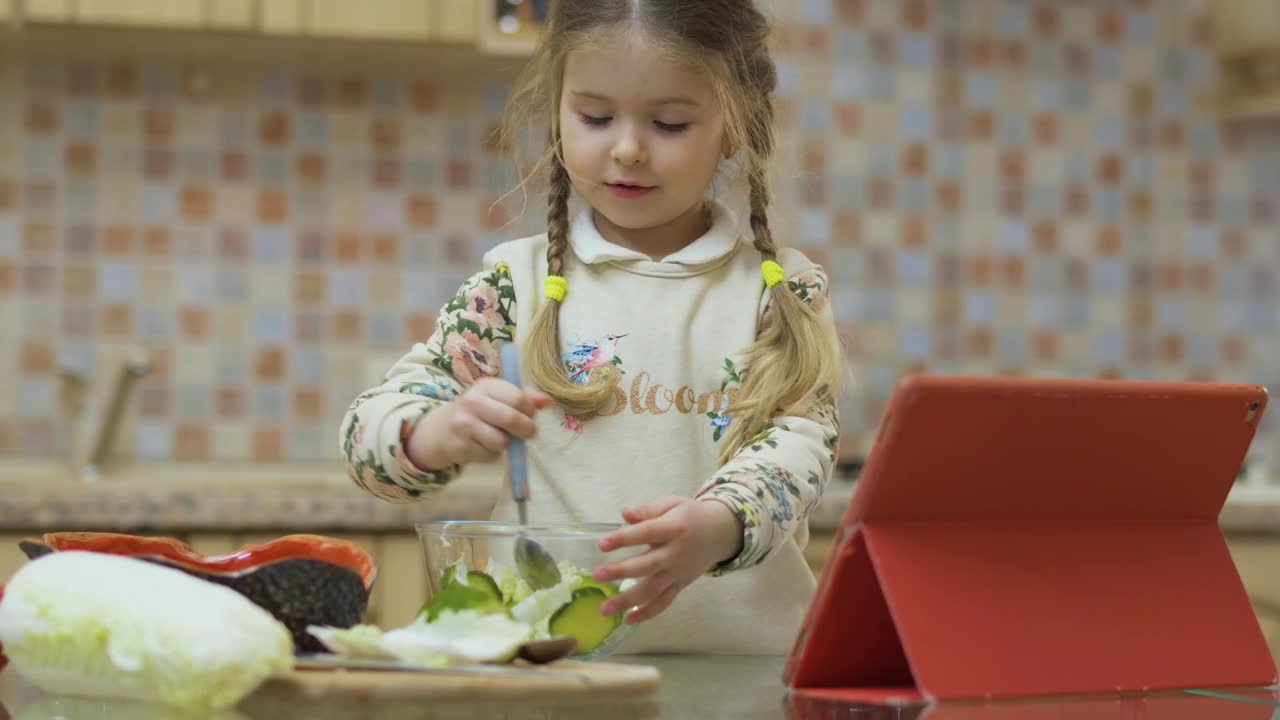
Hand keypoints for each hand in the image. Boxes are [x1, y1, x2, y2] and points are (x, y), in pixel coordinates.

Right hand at [407, 378, 551, 469]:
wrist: (442, 430)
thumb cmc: (479, 411)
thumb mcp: (499, 397)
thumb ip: (524, 397)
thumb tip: (547, 400)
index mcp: (486, 385)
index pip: (518, 398)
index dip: (530, 410)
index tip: (530, 415)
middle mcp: (472, 401)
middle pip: (511, 419)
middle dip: (526, 430)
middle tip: (528, 433)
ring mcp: (464, 424)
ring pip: (501, 441)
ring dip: (507, 444)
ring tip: (499, 438)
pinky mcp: (460, 446)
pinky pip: (490, 455)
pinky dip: (494, 455)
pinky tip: (484, 446)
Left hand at [592, 496, 743, 623]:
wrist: (720, 533)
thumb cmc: (690, 515)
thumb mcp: (671, 504)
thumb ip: (647, 510)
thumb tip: (624, 513)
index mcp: (672, 528)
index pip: (645, 533)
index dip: (624, 538)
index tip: (602, 544)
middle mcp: (675, 553)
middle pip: (647, 565)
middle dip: (621, 571)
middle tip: (597, 575)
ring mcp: (678, 572)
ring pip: (653, 589)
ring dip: (628, 600)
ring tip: (605, 608)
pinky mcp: (680, 585)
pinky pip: (665, 602)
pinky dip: (648, 613)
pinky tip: (629, 620)